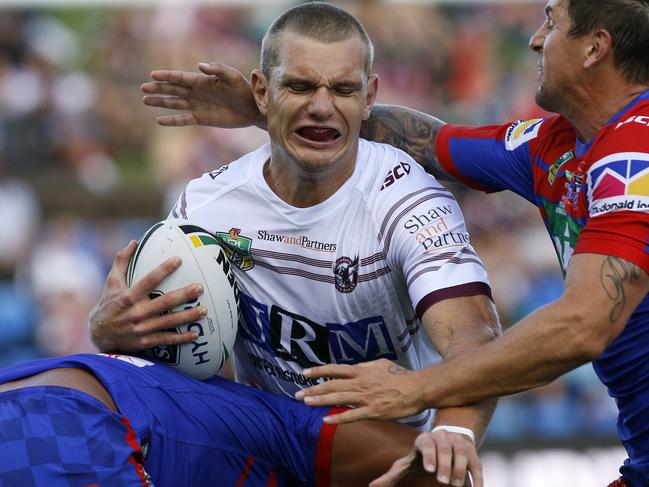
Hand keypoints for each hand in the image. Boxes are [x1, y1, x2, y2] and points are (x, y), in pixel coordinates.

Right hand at [89, 240, 206, 352]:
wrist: (99, 335)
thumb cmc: (108, 304)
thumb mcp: (112, 282)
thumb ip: (122, 261)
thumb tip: (134, 242)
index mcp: (129, 297)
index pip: (149, 281)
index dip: (163, 270)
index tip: (178, 259)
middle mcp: (136, 313)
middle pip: (164, 303)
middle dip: (183, 295)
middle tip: (200, 288)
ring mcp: (142, 329)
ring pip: (169, 322)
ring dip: (188, 316)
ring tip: (204, 310)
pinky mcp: (145, 342)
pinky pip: (166, 340)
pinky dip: (181, 339)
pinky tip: (195, 335)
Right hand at [141, 62, 263, 128]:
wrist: (252, 109)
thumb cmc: (243, 90)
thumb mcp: (232, 76)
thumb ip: (217, 69)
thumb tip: (199, 66)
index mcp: (202, 80)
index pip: (180, 78)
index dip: (167, 76)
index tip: (153, 75)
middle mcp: (197, 92)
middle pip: (173, 90)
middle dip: (159, 88)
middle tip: (143, 88)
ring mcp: (198, 106)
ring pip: (175, 103)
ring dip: (161, 102)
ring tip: (146, 100)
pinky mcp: (201, 119)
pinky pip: (184, 119)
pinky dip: (172, 120)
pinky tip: (159, 120)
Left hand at [295, 358, 424, 423]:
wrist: (417, 388)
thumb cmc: (400, 375)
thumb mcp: (380, 364)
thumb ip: (365, 366)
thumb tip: (354, 367)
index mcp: (361, 371)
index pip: (335, 370)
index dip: (319, 371)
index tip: (304, 374)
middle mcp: (360, 383)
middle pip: (332, 385)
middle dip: (313, 389)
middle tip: (298, 394)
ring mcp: (366, 398)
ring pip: (338, 399)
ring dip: (320, 401)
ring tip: (306, 403)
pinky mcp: (373, 411)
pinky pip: (352, 416)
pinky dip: (338, 418)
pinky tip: (326, 420)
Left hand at [370, 430, 480, 486]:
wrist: (446, 442)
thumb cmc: (422, 458)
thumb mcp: (407, 464)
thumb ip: (393, 474)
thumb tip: (372, 486)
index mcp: (424, 439)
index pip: (427, 443)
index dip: (429, 455)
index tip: (429, 470)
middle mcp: (442, 437)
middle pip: (445, 448)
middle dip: (445, 465)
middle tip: (443, 482)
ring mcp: (458, 443)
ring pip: (461, 453)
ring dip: (460, 469)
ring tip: (455, 486)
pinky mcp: (472, 452)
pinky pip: (476, 464)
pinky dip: (477, 477)